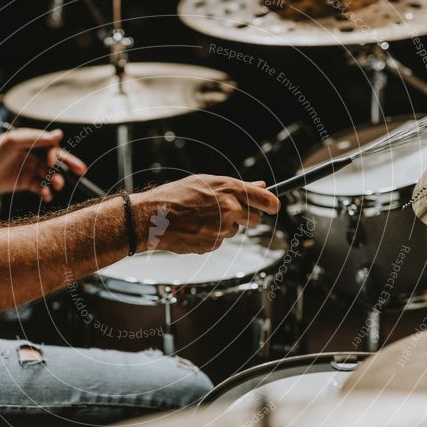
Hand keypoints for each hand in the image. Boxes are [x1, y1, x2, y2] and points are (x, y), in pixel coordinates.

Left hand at [0, 128, 86, 200]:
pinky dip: (46, 192)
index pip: (51, 147)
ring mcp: (29, 169)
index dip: (57, 154)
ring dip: (55, 180)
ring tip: (57, 186)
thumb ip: (36, 138)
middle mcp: (32, 155)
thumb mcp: (13, 141)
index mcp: (31, 142)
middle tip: (81, 171)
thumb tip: (59, 135)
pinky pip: (40, 187)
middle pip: (55, 160)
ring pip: (49, 175)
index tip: (54, 161)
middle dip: (69, 165)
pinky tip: (47, 195)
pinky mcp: (25, 183)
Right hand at [131, 174, 280, 253]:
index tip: (274, 207)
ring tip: (201, 219)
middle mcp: (230, 208)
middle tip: (226, 213)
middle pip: (254, 219)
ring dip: (224, 227)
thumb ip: (237, 186)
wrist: (153, 218)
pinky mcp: (214, 244)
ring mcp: (223, 228)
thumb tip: (261, 186)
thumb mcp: (207, 182)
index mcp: (229, 188)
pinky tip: (195, 229)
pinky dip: (211, 237)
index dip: (272, 204)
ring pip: (235, 231)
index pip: (265, 199)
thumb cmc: (176, 196)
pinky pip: (220, 241)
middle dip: (245, 218)